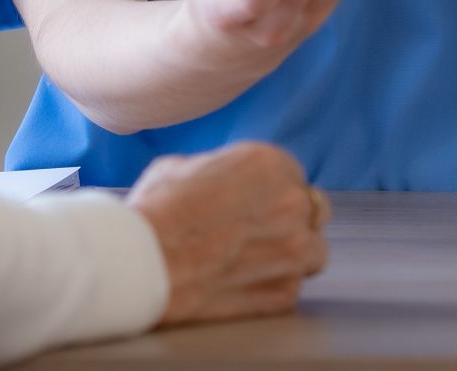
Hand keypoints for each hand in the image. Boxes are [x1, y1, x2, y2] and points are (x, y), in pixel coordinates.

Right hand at [128, 142, 329, 325]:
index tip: (254, 202)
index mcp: (269, 163)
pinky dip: (273, 286)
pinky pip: (292, 288)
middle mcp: (292, 204)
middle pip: (313, 212)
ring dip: (291, 254)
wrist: (143, 263)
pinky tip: (241, 282)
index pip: (292, 175)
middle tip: (258, 230)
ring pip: (313, 252)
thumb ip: (224, 172)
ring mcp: (294, 252)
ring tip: (254, 259)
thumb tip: (228, 183)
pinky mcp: (284, 294)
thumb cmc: (157, 209)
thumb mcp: (185, 166)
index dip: (272, 190)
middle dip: (291, 220)